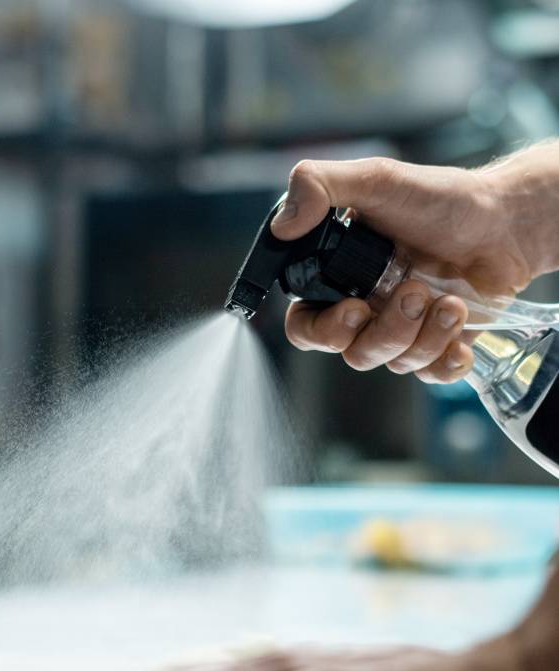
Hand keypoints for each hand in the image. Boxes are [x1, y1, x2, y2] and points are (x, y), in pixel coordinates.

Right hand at [272, 155, 535, 382]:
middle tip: (414, 292)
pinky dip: (447, 357)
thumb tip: (282, 225)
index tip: (354, 309)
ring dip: (425, 333)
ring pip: (394, 363)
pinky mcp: (438, 345)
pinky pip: (430, 374)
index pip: (305, 326)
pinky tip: (461, 324)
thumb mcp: (377, 179)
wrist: (504, 219)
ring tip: (451, 298)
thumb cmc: (441, 199)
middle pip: (352, 352)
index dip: (320, 331)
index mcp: (340, 279)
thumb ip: (320, 186)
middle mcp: (366, 310)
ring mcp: (402, 330)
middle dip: (386, 331)